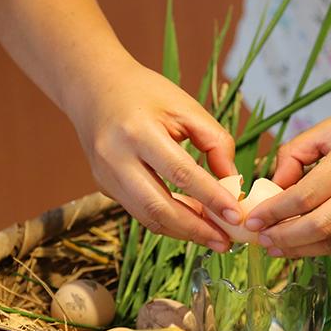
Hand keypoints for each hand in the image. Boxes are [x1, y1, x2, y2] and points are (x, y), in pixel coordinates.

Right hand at [68, 60, 241, 251]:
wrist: (94, 88)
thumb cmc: (145, 93)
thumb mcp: (185, 107)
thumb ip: (214, 141)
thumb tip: (233, 182)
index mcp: (138, 131)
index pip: (181, 173)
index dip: (211, 197)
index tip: (236, 215)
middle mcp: (116, 157)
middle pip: (159, 206)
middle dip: (196, 229)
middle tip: (226, 242)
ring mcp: (106, 176)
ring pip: (148, 217)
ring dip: (183, 231)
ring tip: (213, 237)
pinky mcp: (104, 187)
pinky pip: (140, 212)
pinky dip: (168, 221)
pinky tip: (191, 221)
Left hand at [244, 93, 330, 256]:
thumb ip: (298, 151)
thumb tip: (274, 186)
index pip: (305, 195)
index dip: (274, 213)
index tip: (251, 221)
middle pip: (319, 227)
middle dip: (283, 238)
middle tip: (260, 241)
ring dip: (301, 248)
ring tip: (277, 246)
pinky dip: (326, 243)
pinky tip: (306, 240)